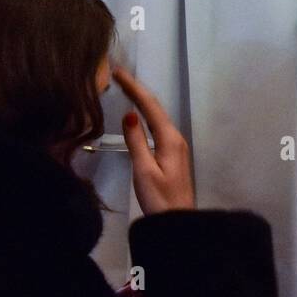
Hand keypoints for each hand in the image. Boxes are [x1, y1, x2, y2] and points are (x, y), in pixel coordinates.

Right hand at [114, 65, 194, 213]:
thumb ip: (136, 141)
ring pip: (157, 116)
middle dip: (137, 90)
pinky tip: (138, 114)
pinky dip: (146, 115)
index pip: (149, 106)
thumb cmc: (159, 198)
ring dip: (142, 101)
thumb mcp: (143, 170)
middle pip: (155, 108)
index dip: (134, 88)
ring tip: (125, 88)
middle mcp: (175, 137)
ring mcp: (176, 146)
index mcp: (170, 138)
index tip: (118, 73)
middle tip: (118, 76)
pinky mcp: (172, 154)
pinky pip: (158, 126)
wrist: (178, 223)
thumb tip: (129, 114)